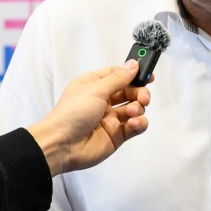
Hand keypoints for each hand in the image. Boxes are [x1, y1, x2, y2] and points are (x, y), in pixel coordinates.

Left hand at [26, 60, 150, 176]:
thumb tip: (132, 65)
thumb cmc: (71, 114)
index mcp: (94, 85)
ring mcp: (110, 118)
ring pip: (134, 109)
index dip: (133, 74)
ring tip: (132, 112)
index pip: (118, 75)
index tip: (148, 74)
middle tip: (143, 97)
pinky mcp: (116, 135)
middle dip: (140, 93)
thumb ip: (117, 78)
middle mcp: (102, 101)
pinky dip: (139, 123)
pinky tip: (133, 123)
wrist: (62, 145)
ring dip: (138, 108)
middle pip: (130, 92)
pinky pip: (135, 126)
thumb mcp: (95, 89)